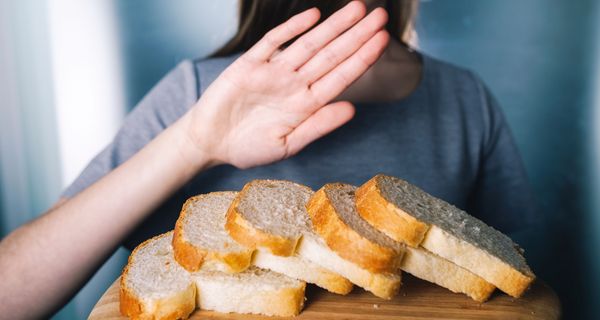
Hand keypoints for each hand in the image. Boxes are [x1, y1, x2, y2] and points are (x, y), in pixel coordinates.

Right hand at [187, 1, 388, 168]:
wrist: (209, 142)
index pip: (341, 77)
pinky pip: (274, 42)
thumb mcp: (287, 144)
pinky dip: (292, 28)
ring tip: (357, 9)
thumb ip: (318, 126)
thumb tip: (352, 110)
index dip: (362, 59)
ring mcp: (274, 72)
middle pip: (331, 55)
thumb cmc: (248, 148)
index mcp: (306, 104)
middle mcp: (295, 84)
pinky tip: (313, 16)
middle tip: (381, 16)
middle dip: (356, 35)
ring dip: (333, 26)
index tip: (383, 42)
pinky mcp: (250, 64)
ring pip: (309, 43)